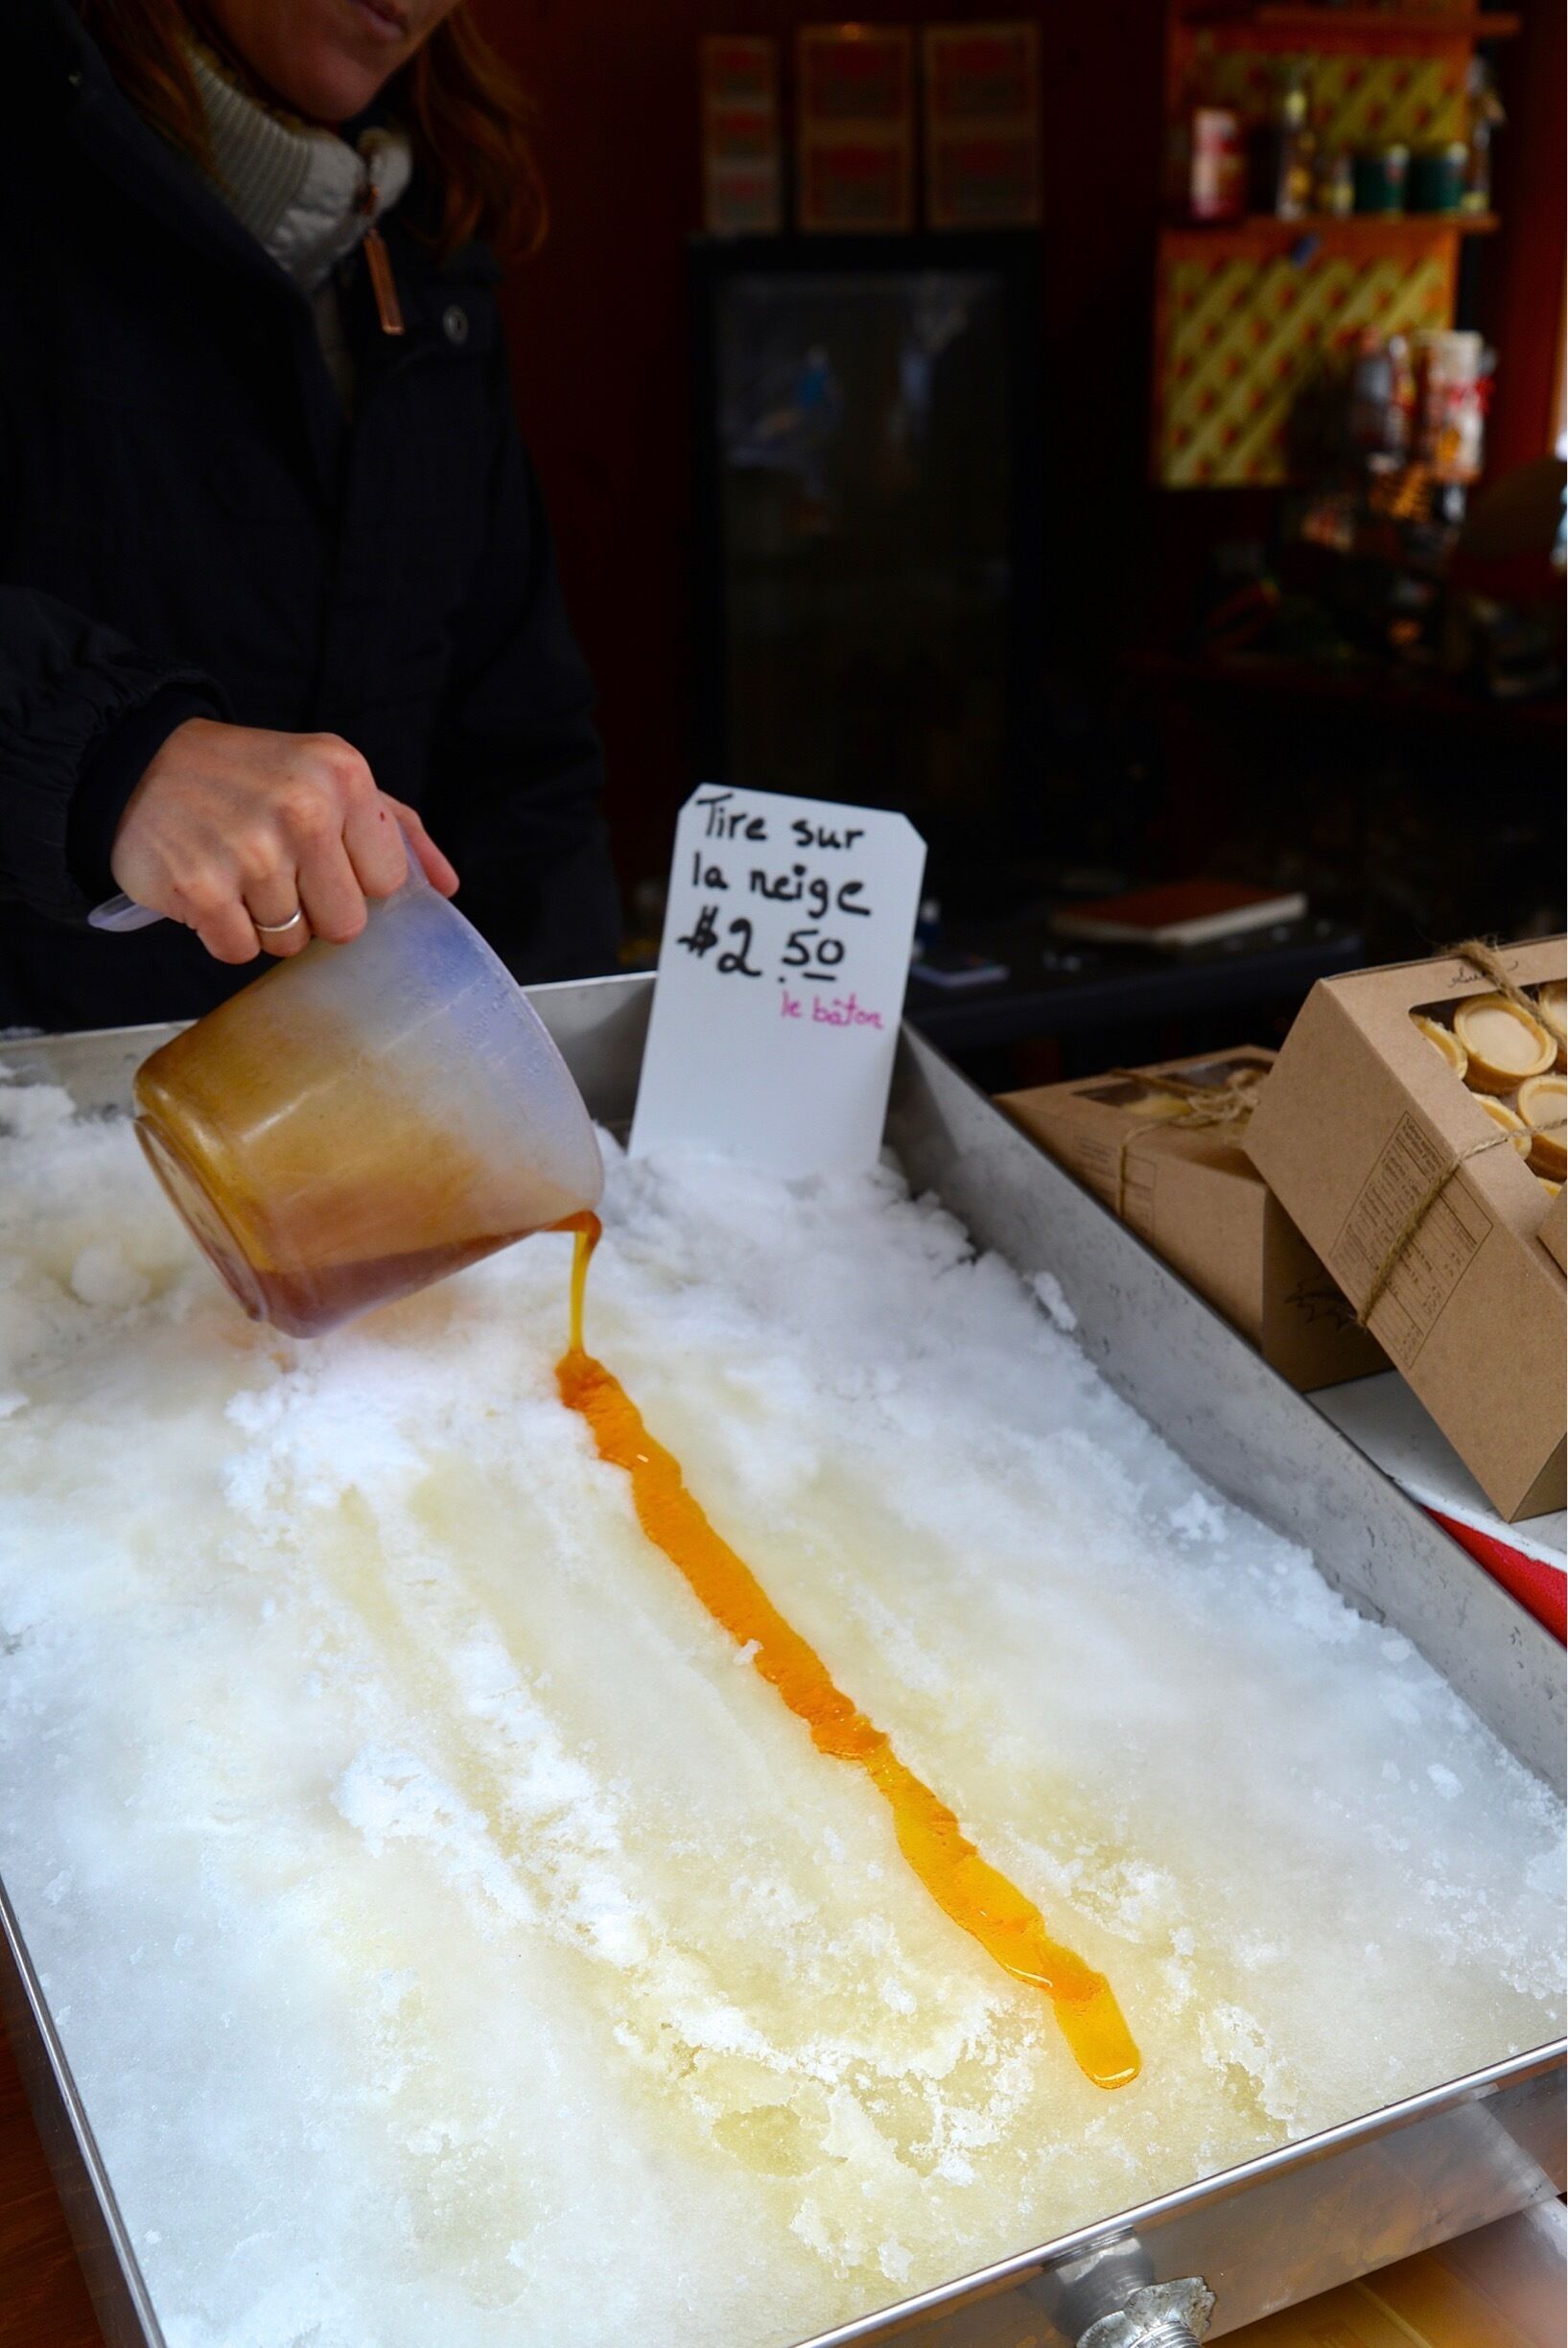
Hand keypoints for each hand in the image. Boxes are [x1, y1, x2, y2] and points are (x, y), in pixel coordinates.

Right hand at [109, 718, 458, 962]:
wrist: (141, 764)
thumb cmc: (248, 779)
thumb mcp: (328, 775)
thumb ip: (394, 827)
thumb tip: (447, 886)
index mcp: (343, 776)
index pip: (388, 883)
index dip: (354, 883)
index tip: (321, 860)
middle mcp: (304, 809)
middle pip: (345, 925)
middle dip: (313, 912)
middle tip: (277, 873)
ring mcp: (251, 851)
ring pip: (290, 944)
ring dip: (264, 921)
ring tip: (237, 873)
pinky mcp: (202, 888)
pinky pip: (239, 952)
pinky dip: (223, 933)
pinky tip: (209, 890)